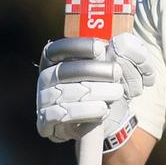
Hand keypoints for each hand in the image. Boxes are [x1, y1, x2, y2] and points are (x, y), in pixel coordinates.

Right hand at [36, 33, 155, 146]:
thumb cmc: (105, 86)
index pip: (57, 49)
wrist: (103, 119)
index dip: (77, 47)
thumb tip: (122, 43)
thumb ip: (119, 53)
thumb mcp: (113, 67)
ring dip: (94, 92)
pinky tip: (102, 109)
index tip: (100, 47)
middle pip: (63, 71)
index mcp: (55, 60)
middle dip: (93, 70)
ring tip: (116, 92)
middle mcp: (46, 78)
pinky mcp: (46, 121)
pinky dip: (85, 112)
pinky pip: (61, 115)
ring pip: (65, 93)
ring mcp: (43, 100)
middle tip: (116, 72)